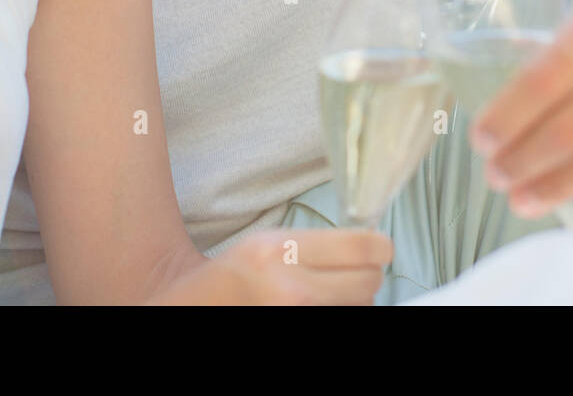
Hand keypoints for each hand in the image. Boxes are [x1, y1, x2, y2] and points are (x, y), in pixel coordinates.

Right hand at [151, 229, 392, 304]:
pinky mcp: (290, 329)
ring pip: (359, 306)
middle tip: (356, 273)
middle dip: (368, 276)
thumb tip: (372, 247)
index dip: (381, 247)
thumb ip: (316, 244)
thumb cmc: (234, 273)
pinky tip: (322, 305)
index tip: (380, 248)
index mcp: (282, 250)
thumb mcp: (269, 242)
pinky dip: (337, 311)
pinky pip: (338, 318)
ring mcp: (292, 315)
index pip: (362, 247)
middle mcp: (290, 287)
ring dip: (354, 299)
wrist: (191, 305)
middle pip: (369, 282)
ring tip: (331, 293)